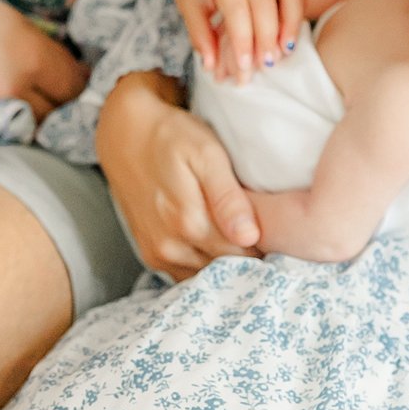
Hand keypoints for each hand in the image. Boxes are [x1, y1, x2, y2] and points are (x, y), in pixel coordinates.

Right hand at [0, 0, 86, 116]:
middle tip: (51, 93)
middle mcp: (4, 88)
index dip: (78, 84)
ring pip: (16, 128)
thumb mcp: (2, 13)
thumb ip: (33, 45)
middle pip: (50, 116)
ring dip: (23, 120)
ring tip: (18, 103)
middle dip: (55, 106)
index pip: (74, 87)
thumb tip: (54, 67)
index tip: (76, 78)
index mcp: (26, 55)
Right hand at [96, 72, 260, 277]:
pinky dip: (205, 265)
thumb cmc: (173, 137)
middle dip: (249, 257)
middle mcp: (171, 247)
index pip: (243, 256)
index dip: (266, 247)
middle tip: (268, 235)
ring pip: (206, 275)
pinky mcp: (151, 255)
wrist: (126, 134)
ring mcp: (158, 255)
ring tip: (242, 236)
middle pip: (225, 269)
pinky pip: (187, 274)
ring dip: (226, 263)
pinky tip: (217, 243)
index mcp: (189, 223)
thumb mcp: (206, 154)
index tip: (282, 234)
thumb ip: (227, 198)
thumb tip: (250, 237)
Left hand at [168, 0, 304, 81]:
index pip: (237, 10)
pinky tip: (290, 32)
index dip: (243, 41)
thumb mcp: (187, 4)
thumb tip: (211, 67)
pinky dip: (298, 10)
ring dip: (292, 23)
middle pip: (266, 2)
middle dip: (268, 38)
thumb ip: (200, 35)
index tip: (245, 67)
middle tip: (267, 65)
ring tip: (286, 50)